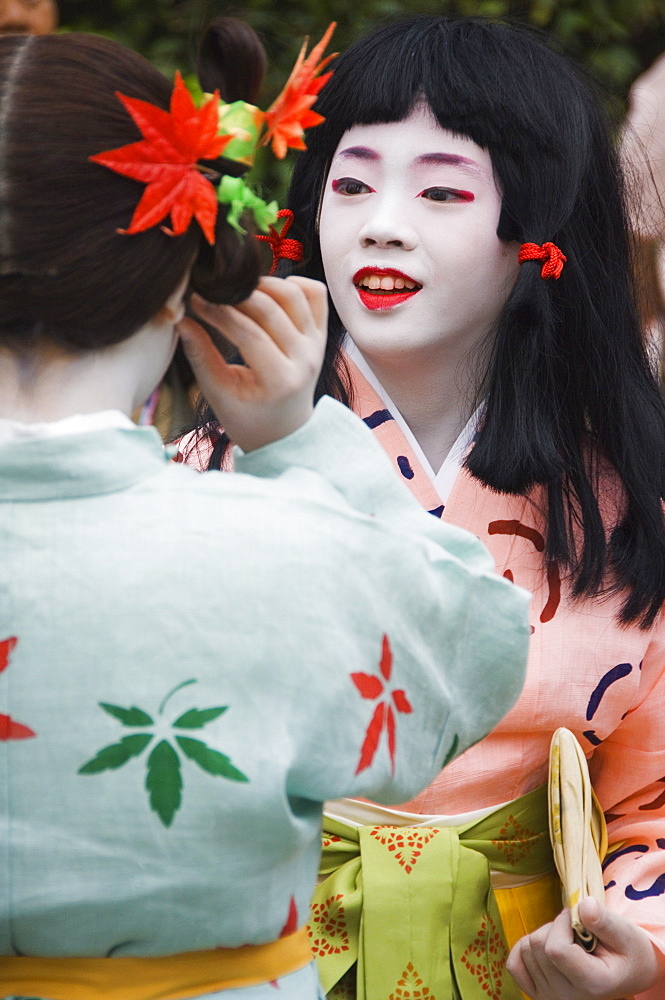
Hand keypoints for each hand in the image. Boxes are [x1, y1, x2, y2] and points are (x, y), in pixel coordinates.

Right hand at [177, 276, 326, 451]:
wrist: (284, 428)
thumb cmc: (247, 416)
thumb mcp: (218, 394)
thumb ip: (200, 356)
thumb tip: (179, 319)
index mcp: (280, 381)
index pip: (249, 334)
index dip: (219, 312)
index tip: (195, 300)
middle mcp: (306, 359)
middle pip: (271, 309)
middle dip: (235, 295)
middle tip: (211, 292)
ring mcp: (317, 344)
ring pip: (294, 294)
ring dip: (262, 284)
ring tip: (236, 292)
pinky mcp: (321, 333)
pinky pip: (315, 294)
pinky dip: (293, 284)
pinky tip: (268, 293)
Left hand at [506, 897, 659, 998]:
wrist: (628, 974)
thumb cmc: (627, 952)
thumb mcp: (626, 934)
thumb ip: (604, 920)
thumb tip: (582, 904)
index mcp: (591, 984)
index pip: (555, 950)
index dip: (563, 923)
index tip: (580, 918)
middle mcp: (567, 998)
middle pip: (538, 946)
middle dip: (555, 926)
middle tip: (577, 930)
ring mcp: (549, 999)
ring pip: (526, 949)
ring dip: (544, 935)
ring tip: (569, 941)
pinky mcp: (538, 995)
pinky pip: (514, 964)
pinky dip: (525, 948)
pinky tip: (546, 947)